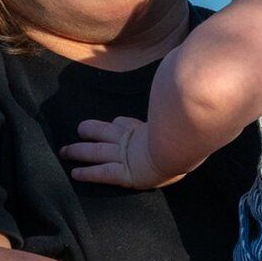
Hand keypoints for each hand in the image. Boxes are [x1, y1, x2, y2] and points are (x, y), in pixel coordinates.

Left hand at [60, 117, 180, 187]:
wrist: (176, 146)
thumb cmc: (183, 133)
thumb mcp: (180, 117)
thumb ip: (177, 107)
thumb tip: (196, 86)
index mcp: (144, 128)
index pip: (126, 124)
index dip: (119, 123)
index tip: (114, 123)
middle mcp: (130, 139)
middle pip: (105, 132)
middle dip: (90, 131)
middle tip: (79, 130)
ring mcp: (123, 155)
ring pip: (96, 151)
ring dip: (79, 151)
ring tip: (65, 151)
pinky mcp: (122, 172)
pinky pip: (101, 172)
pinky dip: (87, 173)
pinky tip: (75, 174)